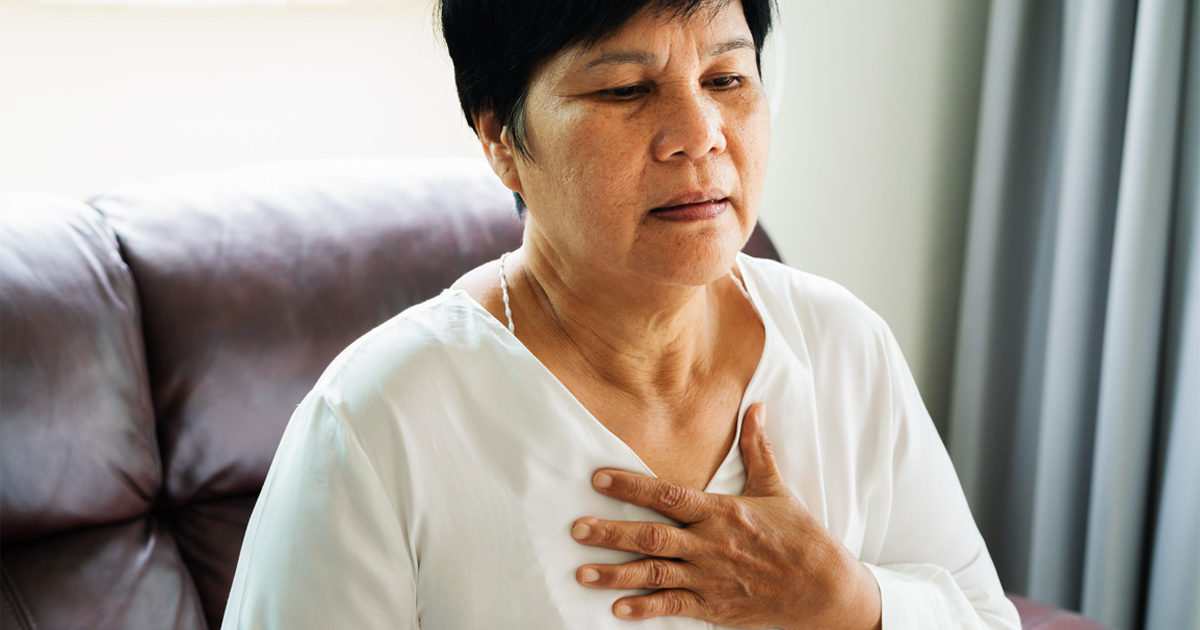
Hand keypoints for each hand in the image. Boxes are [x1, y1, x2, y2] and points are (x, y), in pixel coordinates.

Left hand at [569, 403, 881, 628]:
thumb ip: (757, 448)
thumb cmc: (799, 537)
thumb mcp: (777, 489)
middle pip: (652, 536)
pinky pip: (674, 607)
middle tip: (576, 528)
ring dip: (616, 573)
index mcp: (721, 512)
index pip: (668, 495)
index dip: (631, 485)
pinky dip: (645, 610)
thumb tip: (756, 406)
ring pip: (655, 574)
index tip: (598, 478)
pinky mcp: (715, 606)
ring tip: (582, 572)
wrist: (824, 589)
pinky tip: (618, 609)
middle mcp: (711, 544)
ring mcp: (711, 577)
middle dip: (611, 532)